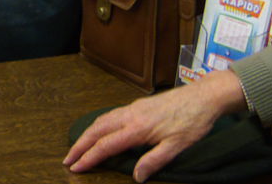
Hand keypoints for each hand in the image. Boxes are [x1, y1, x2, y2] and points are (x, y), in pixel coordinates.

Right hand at [63, 70, 247, 180]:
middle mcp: (131, 115)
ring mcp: (134, 108)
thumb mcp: (177, 146)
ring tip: (77, 146)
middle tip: (67, 159)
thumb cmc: (193, 121)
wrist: (204, 95)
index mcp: (138, 128)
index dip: (89, 157)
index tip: (75, 167)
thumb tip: (135, 177)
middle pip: (97, 130)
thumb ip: (154, 161)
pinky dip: (98, 124)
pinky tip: (100, 130)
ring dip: (87, 134)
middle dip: (80, 145)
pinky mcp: (139, 105)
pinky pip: (111, 114)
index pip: (106, 145)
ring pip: (102, 120)